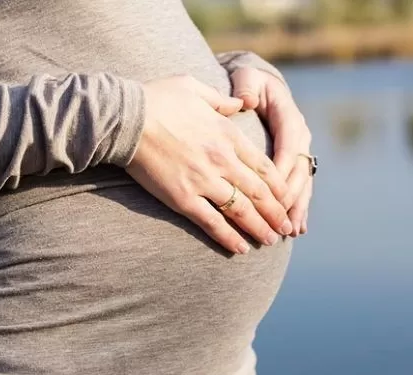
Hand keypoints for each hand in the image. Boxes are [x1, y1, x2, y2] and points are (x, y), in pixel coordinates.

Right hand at [126, 75, 293, 254]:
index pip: (264, 166)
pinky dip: (228, 237)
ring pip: (241, 210)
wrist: (126, 118)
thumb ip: (221, 99)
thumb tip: (239, 103)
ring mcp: (203, 181)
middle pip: (259, 192)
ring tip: (270, 241)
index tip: (286, 199)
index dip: (279, 187)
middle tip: (285, 227)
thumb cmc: (156, 99)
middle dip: (276, 212)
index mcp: (228, 134)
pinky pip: (212, 222)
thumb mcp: (194, 87)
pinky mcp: (183, 198)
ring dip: (259, 228)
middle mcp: (222, 160)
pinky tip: (240, 248)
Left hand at [231, 67, 312, 235]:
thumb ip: (246, 87)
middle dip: (291, 196)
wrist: (257, 85)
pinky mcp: (295, 162)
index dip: (283, 167)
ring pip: (302, 183)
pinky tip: (298, 228)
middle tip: (282, 219)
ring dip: (297, 207)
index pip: (289, 145)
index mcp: (288, 116)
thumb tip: (247, 100)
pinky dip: (298, 207)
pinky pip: (299, 187)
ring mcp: (299, 151)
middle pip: (298, 170)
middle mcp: (299, 136)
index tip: (272, 190)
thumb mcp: (246, 78)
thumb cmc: (248, 83)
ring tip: (291, 230)